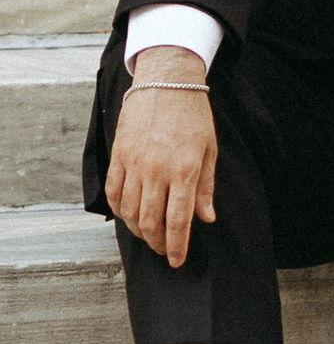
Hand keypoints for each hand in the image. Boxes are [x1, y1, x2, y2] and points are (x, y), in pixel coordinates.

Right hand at [103, 46, 216, 268]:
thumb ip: (205, 188)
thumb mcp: (209, 151)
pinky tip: (129, 216)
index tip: (177, 261)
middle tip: (164, 252)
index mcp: (184, 171)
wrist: (166, 83)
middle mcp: (156, 170)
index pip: (177, 220)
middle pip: (150, 220)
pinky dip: (120, 210)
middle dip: (157, 243)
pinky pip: (114, 191)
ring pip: (130, 210)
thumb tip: (205, 219)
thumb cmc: (194, 117)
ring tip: (149, 237)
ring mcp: (134, 163)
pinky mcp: (119, 155)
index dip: (176, 245)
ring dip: (138, 229)